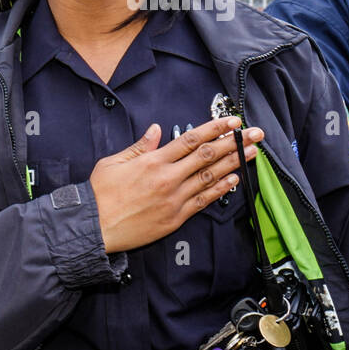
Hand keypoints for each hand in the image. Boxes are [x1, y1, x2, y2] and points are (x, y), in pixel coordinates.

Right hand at [89, 116, 263, 254]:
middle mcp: (167, 178)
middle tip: (255, 134)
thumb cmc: (99, 194)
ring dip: (234, 163)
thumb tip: (155, 131)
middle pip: (207, 155)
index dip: (214, 129)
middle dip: (234, 143)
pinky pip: (203, 200)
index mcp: (152, 162)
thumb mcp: (112, 163)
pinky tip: (234, 180)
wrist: (94, 227)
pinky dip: (220, 189)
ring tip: (253, 153)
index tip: (232, 122)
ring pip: (210, 177)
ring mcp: (173, 198)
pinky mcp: (175, 217)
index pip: (190, 140)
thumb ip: (138, 147)